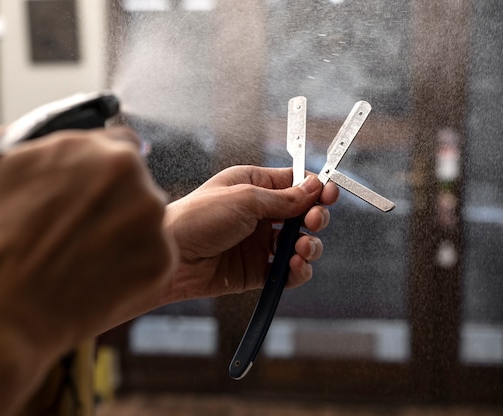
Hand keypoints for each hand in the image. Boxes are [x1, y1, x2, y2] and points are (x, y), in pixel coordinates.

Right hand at [0, 127, 175, 414]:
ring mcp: (155, 228)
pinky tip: (94, 275)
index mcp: (105, 153)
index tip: (89, 185)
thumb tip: (39, 138)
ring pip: (145, 222)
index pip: (121, 145)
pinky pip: (150, 258)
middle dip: (112, 200)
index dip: (100, 167)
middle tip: (77, 226)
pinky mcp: (160, 265)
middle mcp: (139, 184)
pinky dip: (130, 266)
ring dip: (122, 232)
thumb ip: (23, 136)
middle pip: (135, 185)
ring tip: (80, 254)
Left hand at [161, 165, 338, 304]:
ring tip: (301, 248)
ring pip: (300, 244)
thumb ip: (283, 198)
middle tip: (313, 221)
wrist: (172, 257)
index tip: (330, 194)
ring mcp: (259, 243)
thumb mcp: (244, 199)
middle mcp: (260, 213)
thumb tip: (315, 188)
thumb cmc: (198, 218)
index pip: (295, 184)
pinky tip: (296, 266)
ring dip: (310, 246)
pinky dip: (299, 270)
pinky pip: (288, 271)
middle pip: (303, 215)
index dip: (316, 189)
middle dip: (315, 218)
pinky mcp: (257, 270)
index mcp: (254, 186)